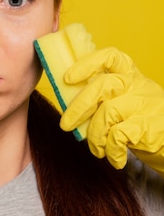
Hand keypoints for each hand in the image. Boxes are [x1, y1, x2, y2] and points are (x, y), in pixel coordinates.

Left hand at [59, 47, 163, 172]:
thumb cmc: (143, 125)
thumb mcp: (126, 103)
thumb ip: (103, 99)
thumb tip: (68, 106)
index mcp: (130, 75)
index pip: (110, 57)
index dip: (86, 64)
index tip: (68, 78)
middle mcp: (139, 85)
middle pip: (102, 85)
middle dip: (78, 106)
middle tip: (65, 125)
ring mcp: (146, 104)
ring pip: (107, 112)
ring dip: (95, 135)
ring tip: (97, 149)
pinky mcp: (150, 126)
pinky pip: (118, 135)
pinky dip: (111, 151)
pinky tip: (115, 159)